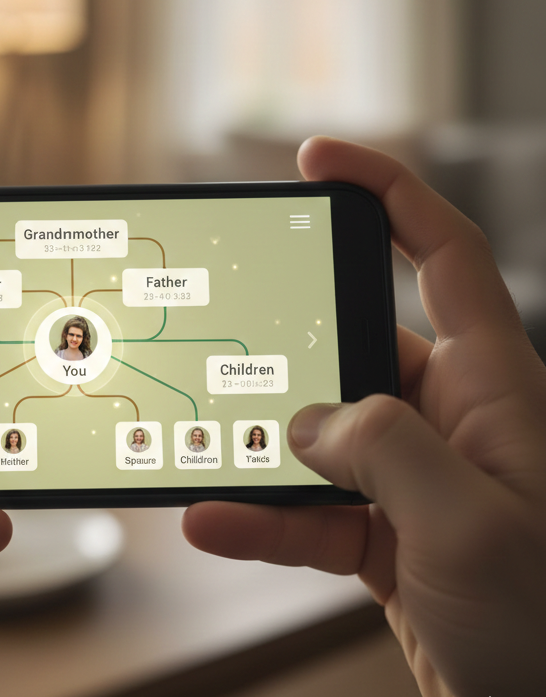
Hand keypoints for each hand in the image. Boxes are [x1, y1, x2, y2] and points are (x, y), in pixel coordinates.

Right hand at [183, 137, 545, 696]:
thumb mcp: (472, 528)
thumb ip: (386, 452)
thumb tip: (310, 422)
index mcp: (492, 390)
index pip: (443, 255)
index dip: (387, 191)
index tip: (317, 159)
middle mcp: (451, 422)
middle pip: (355, 345)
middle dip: (288, 345)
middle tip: (223, 337)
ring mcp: (415, 481)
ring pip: (319, 436)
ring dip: (261, 449)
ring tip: (204, 451)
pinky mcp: (386, 537)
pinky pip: (308, 510)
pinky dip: (260, 516)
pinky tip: (216, 521)